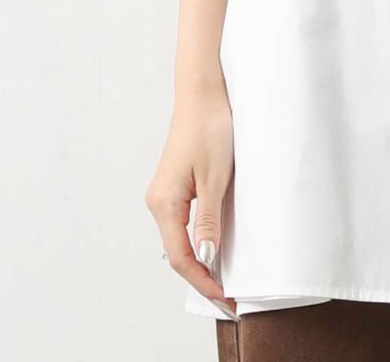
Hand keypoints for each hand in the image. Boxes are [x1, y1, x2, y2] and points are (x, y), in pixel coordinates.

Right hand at [145, 79, 237, 312]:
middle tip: (230, 296)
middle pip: (178, 253)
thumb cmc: (210, 127)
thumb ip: (209, 220)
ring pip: (181, 238)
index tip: (226, 299)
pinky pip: (184, 222)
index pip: (182, 258)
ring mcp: (165, 193)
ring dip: (201, 259)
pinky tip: (215, 246)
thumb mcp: (215, 177)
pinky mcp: (175, 185)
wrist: (203, 91)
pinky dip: (199, 240)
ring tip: (224, 278)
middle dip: (202, 277)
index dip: (203, 282)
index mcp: (164, 203)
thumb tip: (206, 258)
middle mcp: (158, 202)